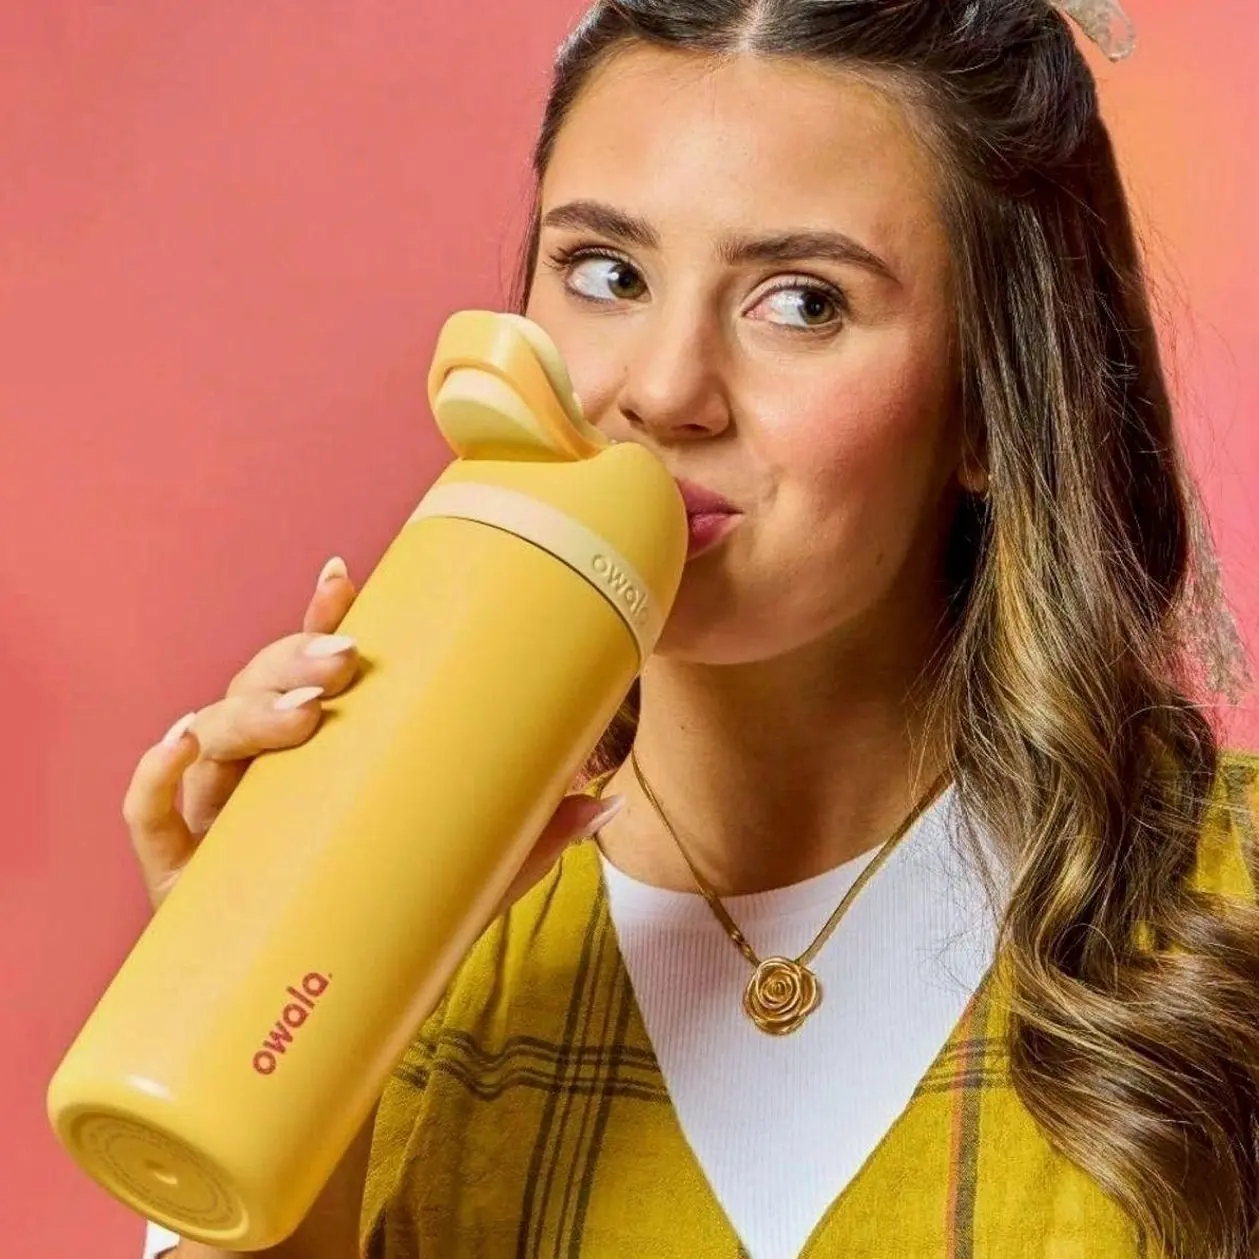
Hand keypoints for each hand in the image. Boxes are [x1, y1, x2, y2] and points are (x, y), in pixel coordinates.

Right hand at [122, 556, 622, 911]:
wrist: (329, 1033)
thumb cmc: (385, 933)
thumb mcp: (462, 881)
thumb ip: (523, 842)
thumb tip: (604, 799)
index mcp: (316, 762)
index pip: (311, 672)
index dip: (319, 619)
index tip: (346, 577)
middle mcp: (260, 780)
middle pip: (255, 690)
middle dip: (291, 662)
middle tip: (345, 663)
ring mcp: (216, 825)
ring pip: (208, 741)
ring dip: (244, 710)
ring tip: (298, 713)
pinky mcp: (182, 885)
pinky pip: (149, 821)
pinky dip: (151, 778)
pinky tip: (179, 745)